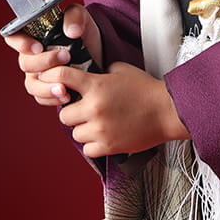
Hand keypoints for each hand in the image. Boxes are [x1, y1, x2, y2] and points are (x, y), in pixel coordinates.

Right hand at [3, 3, 102, 106]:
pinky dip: (52, 98)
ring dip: (46, 87)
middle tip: (65, 57)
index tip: (38, 47)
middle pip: (25, 63)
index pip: (14, 37)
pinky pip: (41, 98)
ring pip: (31, 84)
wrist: (97, 53)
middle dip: (44, 62)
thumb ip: (74, 16)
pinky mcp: (47, 89)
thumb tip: (72, 31)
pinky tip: (67, 95)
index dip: (21, 44)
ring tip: (64, 88)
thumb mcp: (80, 16)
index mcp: (32, 35)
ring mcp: (37, 74)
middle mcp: (31, 56)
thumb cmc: (82, 31)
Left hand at [47, 61, 189, 157]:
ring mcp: (100, 130)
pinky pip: (87, 149)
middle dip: (71, 111)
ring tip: (96, 122)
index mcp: (96, 86)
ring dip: (82, 128)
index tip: (52, 82)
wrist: (166, 111)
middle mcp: (94, 108)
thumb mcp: (120, 69)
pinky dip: (92, 144)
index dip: (52, 77)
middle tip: (83, 108)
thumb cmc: (145, 89)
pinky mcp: (108, 147)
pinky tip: (102, 135)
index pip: (62, 77)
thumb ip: (99, 72)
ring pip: (75, 133)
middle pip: (64, 115)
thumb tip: (83, 75)